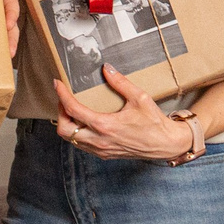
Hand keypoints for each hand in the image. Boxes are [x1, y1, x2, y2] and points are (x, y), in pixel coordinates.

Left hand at [53, 66, 193, 162]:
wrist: (165, 144)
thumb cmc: (154, 123)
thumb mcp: (140, 97)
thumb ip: (121, 82)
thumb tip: (107, 69)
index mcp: (105, 125)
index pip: (73, 110)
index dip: (61, 95)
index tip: (58, 84)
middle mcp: (99, 140)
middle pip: (64, 129)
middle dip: (60, 112)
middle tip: (65, 99)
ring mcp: (100, 149)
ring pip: (70, 139)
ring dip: (67, 123)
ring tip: (73, 109)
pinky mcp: (104, 154)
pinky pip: (81, 145)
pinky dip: (76, 132)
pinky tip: (84, 121)